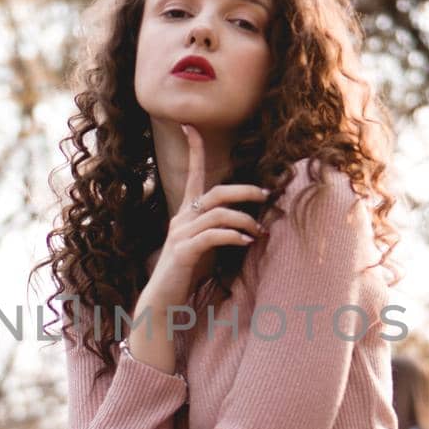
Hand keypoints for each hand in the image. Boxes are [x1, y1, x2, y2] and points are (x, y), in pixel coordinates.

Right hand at [147, 124, 268, 299]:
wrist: (162, 302)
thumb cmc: (185, 274)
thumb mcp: (203, 247)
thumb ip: (218, 231)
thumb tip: (248, 224)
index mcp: (186, 214)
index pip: (192, 175)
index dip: (192, 150)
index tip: (190, 126)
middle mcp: (181, 219)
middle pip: (215, 192)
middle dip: (244, 191)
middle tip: (267, 194)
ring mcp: (181, 235)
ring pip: (217, 214)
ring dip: (244, 219)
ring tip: (260, 231)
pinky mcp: (184, 252)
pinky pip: (212, 236)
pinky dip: (233, 236)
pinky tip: (247, 241)